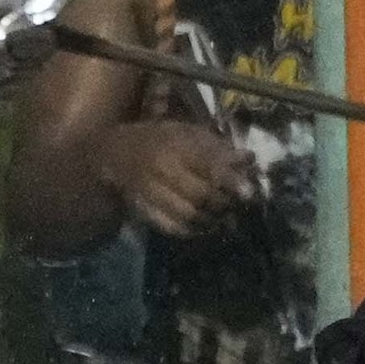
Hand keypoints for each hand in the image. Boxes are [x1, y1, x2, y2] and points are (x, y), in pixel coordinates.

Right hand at [100, 119, 260, 235]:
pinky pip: (173, 228)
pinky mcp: (144, 211)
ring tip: (224, 217)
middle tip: (237, 205)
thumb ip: (218, 148)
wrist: (114, 154)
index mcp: (175, 145)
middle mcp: (161, 170)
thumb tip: (249, 160)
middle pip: (201, 196)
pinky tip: (204, 225)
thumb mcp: (188, 133)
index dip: (230, 181)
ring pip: (189, 215)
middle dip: (224, 203)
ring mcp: (151, 193)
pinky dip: (193, 230)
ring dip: (212, 220)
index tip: (248, 192)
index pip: (208, 165)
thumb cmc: (159, 139)